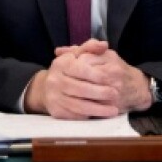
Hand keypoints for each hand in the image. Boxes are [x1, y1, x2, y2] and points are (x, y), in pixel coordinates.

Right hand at [25, 40, 151, 117]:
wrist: (46, 88)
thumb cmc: (67, 69)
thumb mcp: (76, 54)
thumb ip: (90, 47)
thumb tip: (104, 45)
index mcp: (61, 64)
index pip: (81, 69)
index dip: (97, 75)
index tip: (112, 78)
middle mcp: (55, 81)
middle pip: (81, 89)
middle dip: (100, 93)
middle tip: (116, 94)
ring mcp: (54, 97)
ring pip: (79, 106)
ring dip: (98, 109)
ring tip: (114, 110)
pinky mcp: (56, 112)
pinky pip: (74, 116)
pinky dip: (88, 116)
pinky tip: (100, 116)